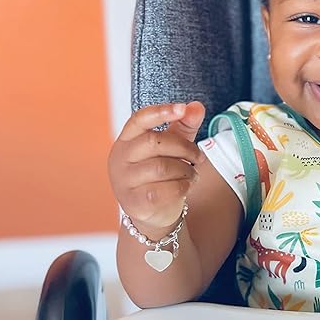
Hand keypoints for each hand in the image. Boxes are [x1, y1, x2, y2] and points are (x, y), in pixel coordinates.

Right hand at [108, 101, 206, 230]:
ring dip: (187, 170)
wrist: (154, 212)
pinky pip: (165, 190)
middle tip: (199, 157)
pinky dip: (183, 186)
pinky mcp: (135, 203)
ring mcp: (124, 182)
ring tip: (192, 174)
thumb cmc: (162, 174)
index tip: (181, 108)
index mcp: (126, 139)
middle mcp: (119, 158)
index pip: (139, 119)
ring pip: (162, 168)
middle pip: (155, 142)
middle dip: (185, 148)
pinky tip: (185, 187)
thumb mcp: (173, 146)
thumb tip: (196, 107)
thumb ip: (184, 125)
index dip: (161, 112)